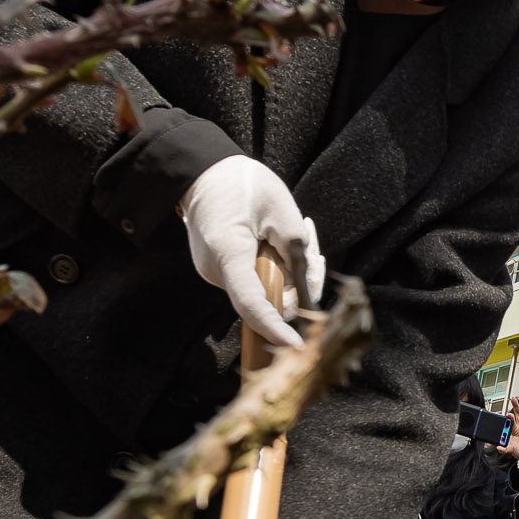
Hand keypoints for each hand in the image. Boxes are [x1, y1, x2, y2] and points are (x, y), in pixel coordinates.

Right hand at [178, 155, 326, 347]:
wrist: (203, 173)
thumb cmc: (241, 182)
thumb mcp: (279, 204)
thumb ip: (296, 246)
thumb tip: (308, 285)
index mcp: (228, 252)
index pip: (252, 304)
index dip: (274, 328)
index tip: (296, 345)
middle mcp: (217, 271)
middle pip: (267, 299)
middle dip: (300, 283)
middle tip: (314, 251)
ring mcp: (217, 274)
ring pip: (265, 290)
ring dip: (291, 271)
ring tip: (301, 231)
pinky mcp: (222, 271)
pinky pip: (257, 280)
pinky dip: (277, 267)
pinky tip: (282, 239)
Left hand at [504, 396, 518, 467]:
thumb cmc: (518, 452)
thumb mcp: (511, 449)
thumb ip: (505, 448)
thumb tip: (498, 448)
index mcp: (514, 430)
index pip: (511, 421)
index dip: (510, 418)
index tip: (509, 415)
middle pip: (518, 414)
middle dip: (516, 406)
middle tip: (513, 398)